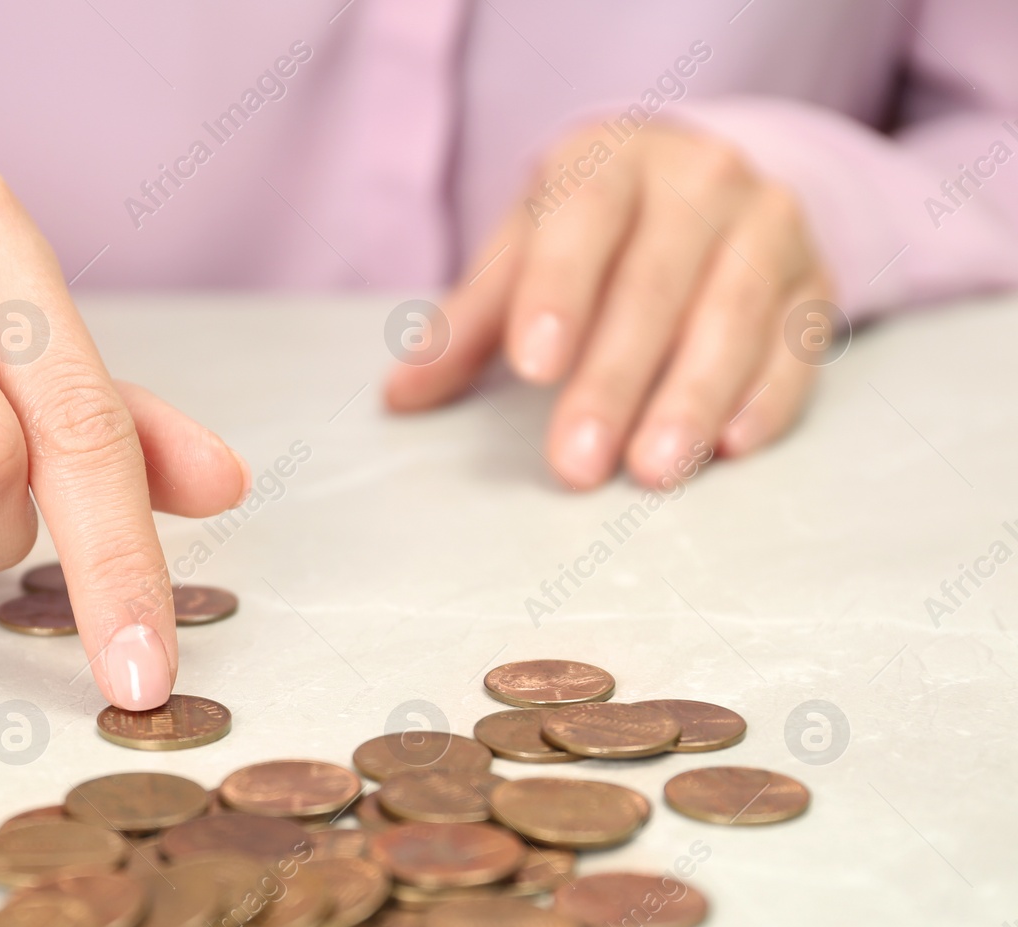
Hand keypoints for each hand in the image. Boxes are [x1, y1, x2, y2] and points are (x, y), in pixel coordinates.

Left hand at [385, 123, 827, 488]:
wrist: (705, 180)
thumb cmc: (594, 227)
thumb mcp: (525, 249)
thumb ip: (468, 323)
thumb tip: (402, 398)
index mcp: (612, 163)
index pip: (583, 219)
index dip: (558, 291)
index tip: (532, 367)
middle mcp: (700, 181)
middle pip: (656, 284)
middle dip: (615, 380)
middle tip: (576, 464)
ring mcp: (769, 227)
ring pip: (733, 317)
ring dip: (692, 399)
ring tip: (652, 471)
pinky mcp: (817, 279)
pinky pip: (801, 342)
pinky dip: (769, 397)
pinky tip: (732, 447)